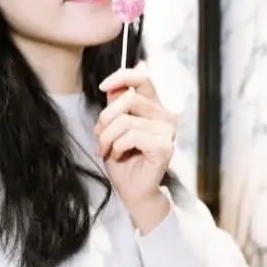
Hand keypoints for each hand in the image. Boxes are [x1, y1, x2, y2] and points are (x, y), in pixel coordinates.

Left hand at [95, 63, 176, 223]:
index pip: (142, 78)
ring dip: (107, 137)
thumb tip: (112, 86)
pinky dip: (117, 146)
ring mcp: (167, 131)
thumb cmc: (122, 159)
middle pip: (128, 98)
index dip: (121, 76)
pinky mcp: (164, 147)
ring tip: (106, 149)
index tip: (102, 86)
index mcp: (153, 107)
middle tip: (99, 136)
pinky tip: (118, 155)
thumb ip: (115, 105)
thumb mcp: (112, 127)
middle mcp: (164, 116)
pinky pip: (131, 136)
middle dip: (105, 117)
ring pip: (125, 120)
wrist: (130, 190)